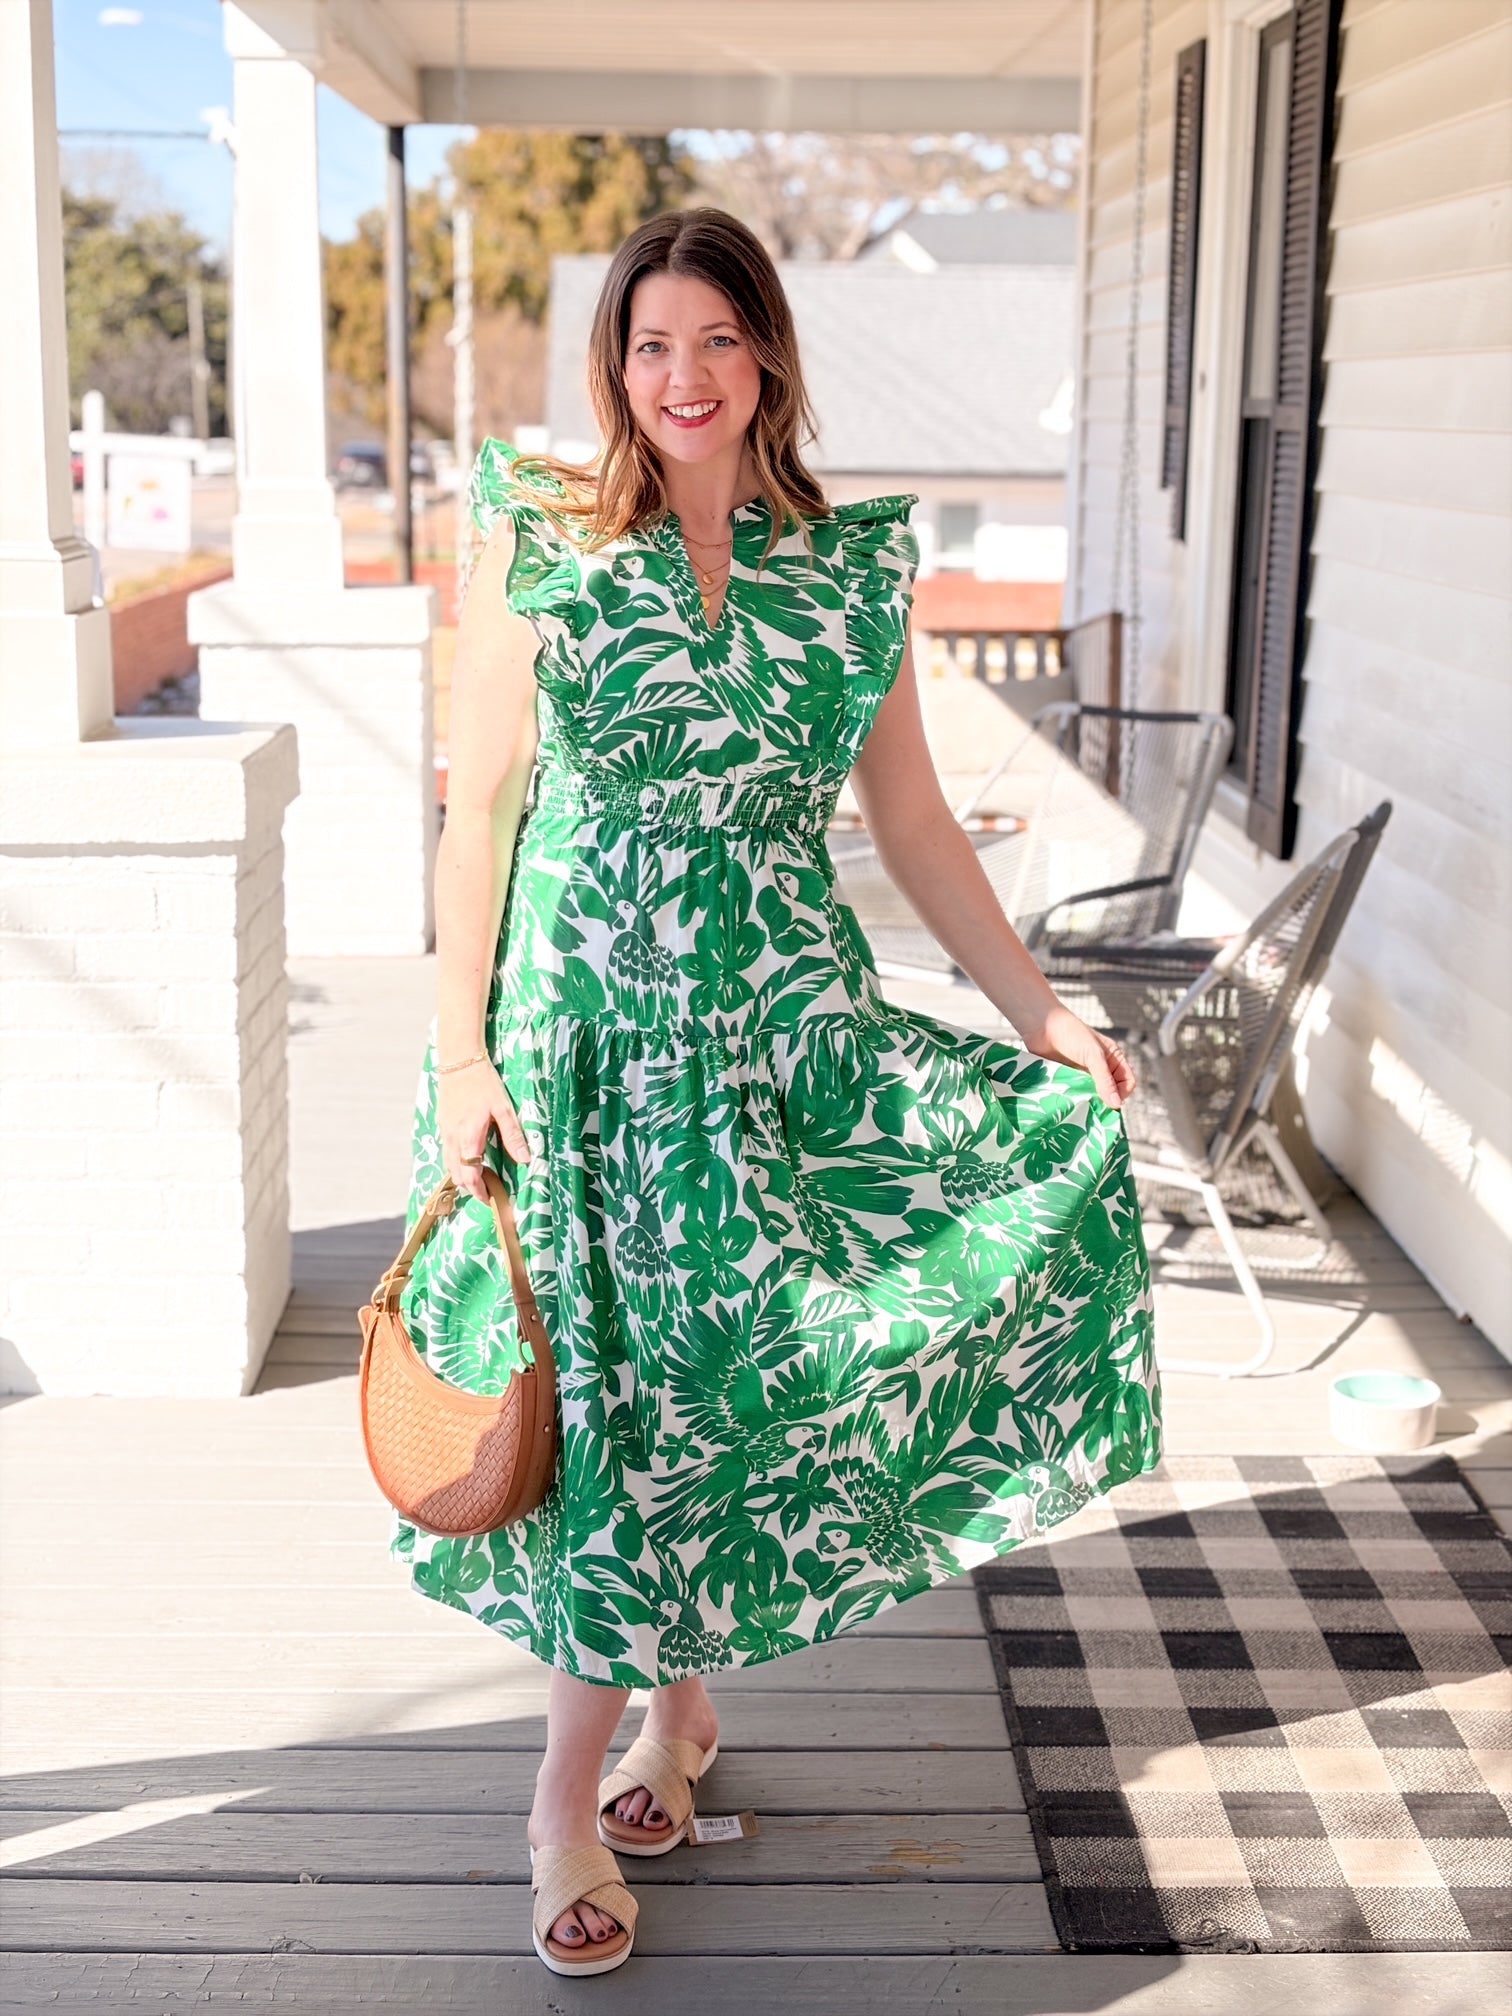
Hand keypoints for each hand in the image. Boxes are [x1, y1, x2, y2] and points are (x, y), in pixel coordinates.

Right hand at [438, 1058, 536, 1202]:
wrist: (459, 1061)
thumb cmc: (483, 1083)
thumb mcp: (503, 1108)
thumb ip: (513, 1136)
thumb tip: (525, 1159)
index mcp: (469, 1137)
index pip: (470, 1175)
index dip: (479, 1191)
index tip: (489, 1199)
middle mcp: (453, 1139)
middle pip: (456, 1175)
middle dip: (470, 1188)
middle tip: (486, 1193)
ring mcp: (445, 1131)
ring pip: (449, 1164)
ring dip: (462, 1176)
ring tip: (478, 1180)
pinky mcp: (443, 1124)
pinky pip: (446, 1151)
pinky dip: (455, 1162)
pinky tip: (467, 1158)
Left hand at [1018, 1002, 1137, 1110]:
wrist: (1041, 1025)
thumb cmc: (1071, 1033)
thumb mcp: (1093, 1055)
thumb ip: (1105, 1080)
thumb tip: (1116, 1104)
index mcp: (1113, 1059)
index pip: (1127, 1082)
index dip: (1122, 1093)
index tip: (1110, 1102)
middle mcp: (1100, 1068)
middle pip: (1110, 1093)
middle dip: (1104, 1102)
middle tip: (1094, 1110)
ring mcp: (1083, 1075)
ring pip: (1092, 1096)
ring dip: (1087, 1102)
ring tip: (1080, 1106)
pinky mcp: (1068, 1079)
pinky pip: (1075, 1095)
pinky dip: (1073, 1100)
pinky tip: (1068, 1102)